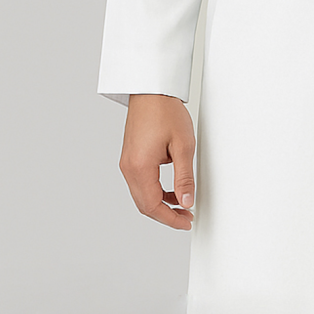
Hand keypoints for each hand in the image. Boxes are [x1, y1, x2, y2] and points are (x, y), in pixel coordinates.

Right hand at [118, 94, 195, 229]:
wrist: (151, 91)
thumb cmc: (165, 111)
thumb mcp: (183, 146)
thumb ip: (184, 177)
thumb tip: (186, 201)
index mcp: (139, 167)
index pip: (152, 206)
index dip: (170, 218)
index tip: (186, 221)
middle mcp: (128, 167)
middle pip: (144, 205)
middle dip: (165, 215)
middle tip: (186, 217)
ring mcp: (127, 163)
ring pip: (142, 195)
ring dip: (160, 204)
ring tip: (182, 205)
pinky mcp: (130, 158)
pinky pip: (141, 183)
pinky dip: (155, 191)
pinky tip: (172, 190)